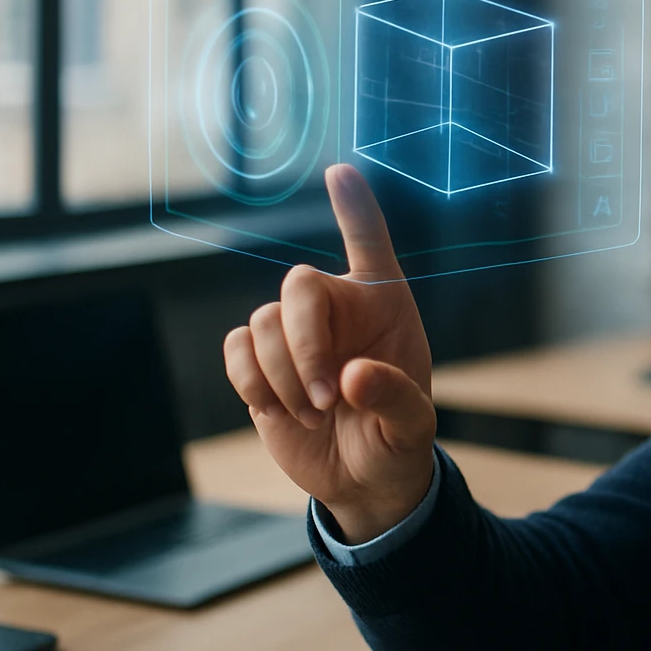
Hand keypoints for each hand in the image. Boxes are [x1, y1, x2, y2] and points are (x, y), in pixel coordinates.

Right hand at [223, 164, 436, 543]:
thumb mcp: (414, 427)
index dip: (354, 208)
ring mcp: (294, 334)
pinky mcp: (260, 363)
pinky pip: (236, 350)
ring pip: (264, 322)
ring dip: (283, 374)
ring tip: (314, 414)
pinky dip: (252, 381)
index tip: (340, 171)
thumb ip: (393, 398)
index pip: (369, 243)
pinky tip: (279, 409)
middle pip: (299, 284)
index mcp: (385, 305)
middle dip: (304, 342)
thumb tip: (349, 377)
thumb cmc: (398, 440)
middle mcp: (337, 309)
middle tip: (324, 398)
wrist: (364, 479)